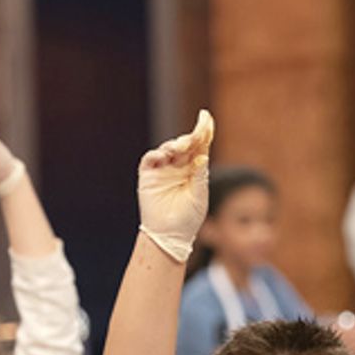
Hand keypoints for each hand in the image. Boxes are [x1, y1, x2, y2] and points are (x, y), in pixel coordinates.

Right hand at [138, 109, 214, 262]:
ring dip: (175, 144)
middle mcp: (178, 167)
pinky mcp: (148, 176)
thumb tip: (203, 154)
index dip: (203, 130)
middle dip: (190, 136)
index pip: (199, 146)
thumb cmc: (188, 219)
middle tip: (195, 135)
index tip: (206, 117)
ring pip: (168, 148)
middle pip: (185, 143)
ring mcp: (162, 170)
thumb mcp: (199, 195)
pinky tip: (165, 155)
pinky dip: (157, 153)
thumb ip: (201, 175)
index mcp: (193, 170)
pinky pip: (150, 158)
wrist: (169, 236)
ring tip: (181, 147)